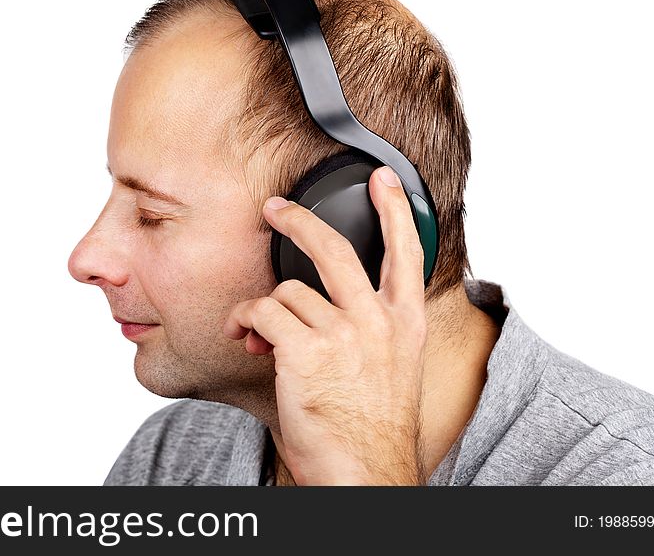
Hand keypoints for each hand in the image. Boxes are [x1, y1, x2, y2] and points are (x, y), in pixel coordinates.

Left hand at [222, 165, 427, 484]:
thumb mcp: (391, 369)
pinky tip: (246, 338)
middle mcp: (377, 321)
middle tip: (277, 208)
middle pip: (335, 248)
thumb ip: (366, 330)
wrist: (364, 473)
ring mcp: (344, 333)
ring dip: (263, 310)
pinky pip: (263, 312)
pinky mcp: (307, 349)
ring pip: (287, 291)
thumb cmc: (371, 428)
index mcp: (405, 324)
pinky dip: (245, 322)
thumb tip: (314, 309)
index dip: (395, 209)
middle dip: (300, 221)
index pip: (408, 252)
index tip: (384, 180)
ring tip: (256, 333)